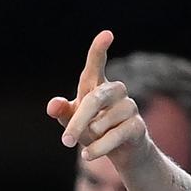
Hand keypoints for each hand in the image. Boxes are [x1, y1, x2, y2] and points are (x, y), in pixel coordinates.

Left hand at [47, 30, 149, 167]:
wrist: (122, 153)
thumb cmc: (94, 130)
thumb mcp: (74, 121)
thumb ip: (63, 112)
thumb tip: (52, 105)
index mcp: (97, 86)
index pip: (96, 65)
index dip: (99, 50)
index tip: (107, 34)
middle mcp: (116, 91)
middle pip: (94, 99)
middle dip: (77, 121)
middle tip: (65, 141)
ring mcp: (129, 107)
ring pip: (103, 122)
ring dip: (90, 138)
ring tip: (88, 145)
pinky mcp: (138, 126)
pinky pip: (115, 136)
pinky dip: (99, 148)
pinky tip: (88, 156)